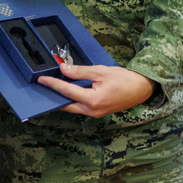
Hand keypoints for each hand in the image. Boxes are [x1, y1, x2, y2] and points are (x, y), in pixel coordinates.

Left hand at [37, 63, 155, 118]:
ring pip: (73, 107)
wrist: (141, 89)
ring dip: (63, 99)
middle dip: (54, 96)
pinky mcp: (98, 112)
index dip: (53, 84)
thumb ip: (80, 71)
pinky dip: (73, 100)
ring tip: (52, 88)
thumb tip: (63, 69)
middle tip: (43, 86)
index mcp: (92, 100)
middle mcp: (91, 111)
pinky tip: (68, 92)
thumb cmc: (123, 79)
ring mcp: (95, 113)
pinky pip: (81, 108)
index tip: (41, 79)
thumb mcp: (100, 71)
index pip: (67, 91)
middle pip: (67, 104)